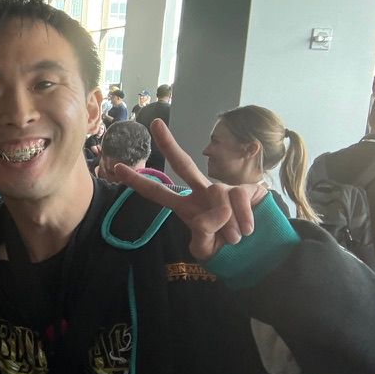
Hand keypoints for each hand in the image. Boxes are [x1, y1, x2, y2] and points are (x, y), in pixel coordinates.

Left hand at [112, 119, 266, 260]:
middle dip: (169, 144)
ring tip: (232, 239)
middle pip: (183, 164)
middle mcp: (202, 193)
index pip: (158, 192)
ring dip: (225, 223)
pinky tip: (247, 231)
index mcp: (186, 207)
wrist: (258, 250)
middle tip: (154, 123)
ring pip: (217, 195)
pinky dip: (242, 220)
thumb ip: (201, 239)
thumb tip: (206, 221)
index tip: (116, 168)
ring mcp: (224, 189)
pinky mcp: (246, 189)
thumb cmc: (225, 249)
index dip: (138, 182)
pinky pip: (238, 199)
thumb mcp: (206, 249)